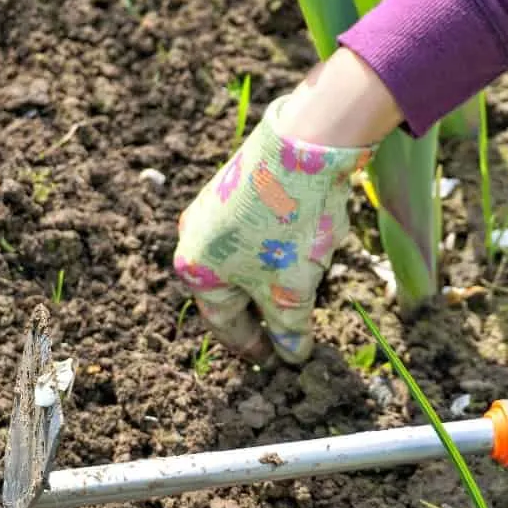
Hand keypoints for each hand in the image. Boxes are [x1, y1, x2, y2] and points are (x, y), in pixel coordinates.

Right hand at [173, 93, 375, 364]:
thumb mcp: (290, 290)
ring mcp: (216, 209)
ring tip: (309, 283)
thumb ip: (289, 329)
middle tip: (294, 331)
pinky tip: (311, 243)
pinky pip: (260, 233)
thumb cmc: (288, 225)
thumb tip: (292, 356)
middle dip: (268, 311)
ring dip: (279, 277)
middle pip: (235, 292)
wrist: (304, 144)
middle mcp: (196, 238)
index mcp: (196, 270)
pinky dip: (284, 248)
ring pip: (251, 261)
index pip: (225, 324)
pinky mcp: (240, 187)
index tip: (278, 362)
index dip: (255, 348)